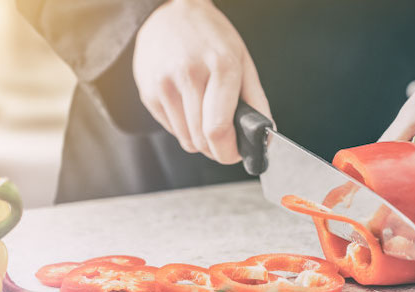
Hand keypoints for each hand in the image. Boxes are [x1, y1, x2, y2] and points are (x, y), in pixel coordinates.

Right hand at [133, 0, 272, 162]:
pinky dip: (184, 129)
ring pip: (186, 140)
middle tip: (225, 141)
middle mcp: (189, 74)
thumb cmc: (212, 38)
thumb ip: (256, 101)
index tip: (235, 154)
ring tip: (207, 120)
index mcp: (220, 67)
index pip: (218, 129)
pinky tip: (189, 108)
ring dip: (201, 141)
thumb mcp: (242, 61)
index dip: (228, 152)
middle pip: (202, 140)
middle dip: (217, 150)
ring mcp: (165, 84)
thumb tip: (265, 136)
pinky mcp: (149, 92)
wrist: (170, 14)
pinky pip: (171, 130)